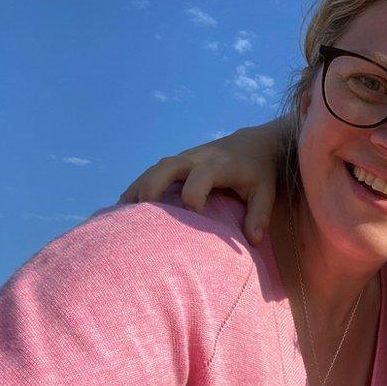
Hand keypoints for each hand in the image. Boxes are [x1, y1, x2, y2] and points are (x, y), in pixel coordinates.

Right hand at [119, 118, 286, 244]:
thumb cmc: (260, 172)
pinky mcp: (177, 162)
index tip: (194, 216)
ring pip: (155, 168)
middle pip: (168, 166)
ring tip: (120, 213)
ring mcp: (185, 158)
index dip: (195, 195)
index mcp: (220, 165)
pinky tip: (124, 206)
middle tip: (140, 213)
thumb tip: (253, 241)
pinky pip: (153, 171)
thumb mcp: (266, 191)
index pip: (202, 176)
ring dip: (138, 188)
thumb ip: (259, 215)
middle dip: (152, 187)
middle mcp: (198, 158)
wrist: (253, 143)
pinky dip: (139, 186)